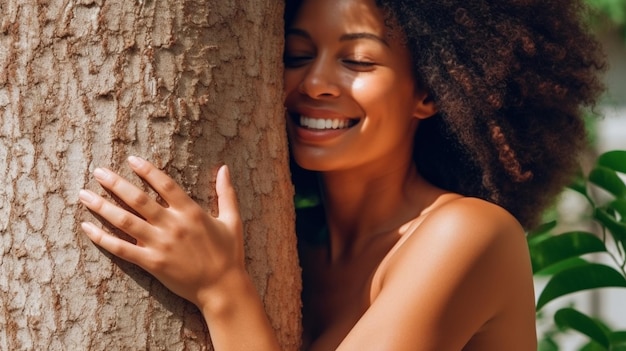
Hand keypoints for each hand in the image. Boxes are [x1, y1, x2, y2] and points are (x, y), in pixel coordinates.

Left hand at [78, 156, 244, 307]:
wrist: (222, 287)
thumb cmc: (229, 254)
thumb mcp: (232, 220)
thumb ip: (226, 193)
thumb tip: (224, 168)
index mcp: (191, 212)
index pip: (164, 184)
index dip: (147, 170)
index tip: (131, 159)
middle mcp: (173, 224)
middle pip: (138, 198)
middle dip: (115, 183)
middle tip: (98, 171)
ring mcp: (160, 244)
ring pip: (125, 221)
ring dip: (102, 206)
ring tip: (85, 195)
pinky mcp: (151, 263)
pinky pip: (121, 248)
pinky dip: (102, 238)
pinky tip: (87, 228)